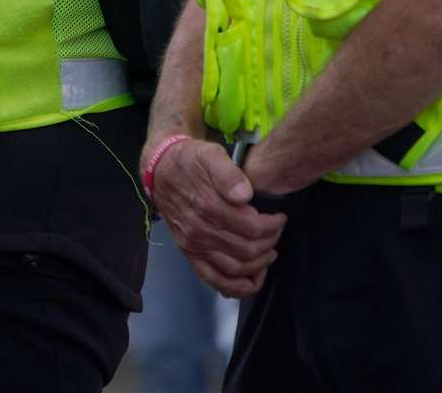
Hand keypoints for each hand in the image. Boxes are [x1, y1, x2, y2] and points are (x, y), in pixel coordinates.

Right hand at [151, 137, 284, 298]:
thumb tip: (245, 195)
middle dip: (269, 243)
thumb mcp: (209, 154)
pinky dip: (234, 287)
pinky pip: (213, 279)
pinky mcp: (189, 253)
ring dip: (258, 266)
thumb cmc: (189, 161)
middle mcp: (199, 231)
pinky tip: (250, 282)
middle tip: (276, 232)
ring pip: (234, 269)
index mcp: (207, 206)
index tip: (280, 218)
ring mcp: (193, 245)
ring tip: (269, 253)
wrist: (162, 170)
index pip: (251, 228)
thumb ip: (228, 173)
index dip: (272, 226)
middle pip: (246, 250)